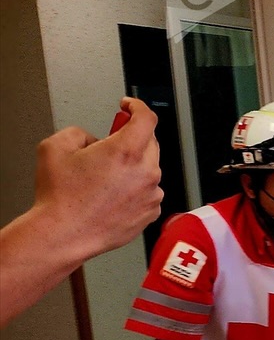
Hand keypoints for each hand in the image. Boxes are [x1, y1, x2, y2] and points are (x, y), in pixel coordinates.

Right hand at [32, 98, 162, 259]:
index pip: (147, 118)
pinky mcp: (152, 212)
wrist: (65, 233)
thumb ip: (80, 132)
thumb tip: (93, 140)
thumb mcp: (56, 147)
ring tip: (104, 177)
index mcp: (125, 151)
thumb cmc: (61, 196)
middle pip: (150, 142)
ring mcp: (152, 194)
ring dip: (133, 165)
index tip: (128, 106)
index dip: (137, 107)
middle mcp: (145, 172)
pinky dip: (136, 188)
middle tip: (110, 143)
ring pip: (149, 168)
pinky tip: (112, 195)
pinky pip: (149, 191)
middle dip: (132, 137)